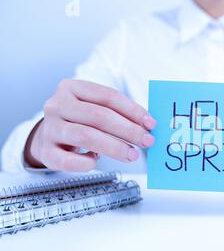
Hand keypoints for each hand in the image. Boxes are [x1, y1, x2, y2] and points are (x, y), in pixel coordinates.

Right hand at [25, 79, 155, 170]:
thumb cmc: (78, 122)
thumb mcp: (94, 109)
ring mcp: (50, 128)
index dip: (132, 110)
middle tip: (147, 141)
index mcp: (72, 88)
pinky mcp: (46, 152)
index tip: (151, 124)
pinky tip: (95, 162)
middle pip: (98, 116)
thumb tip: (147, 126)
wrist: (47, 137)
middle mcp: (57, 105)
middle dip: (128, 130)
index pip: (108, 96)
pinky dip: (86, 163)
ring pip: (86, 136)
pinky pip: (68, 160)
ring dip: (114, 147)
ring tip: (132, 155)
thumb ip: (118, 113)